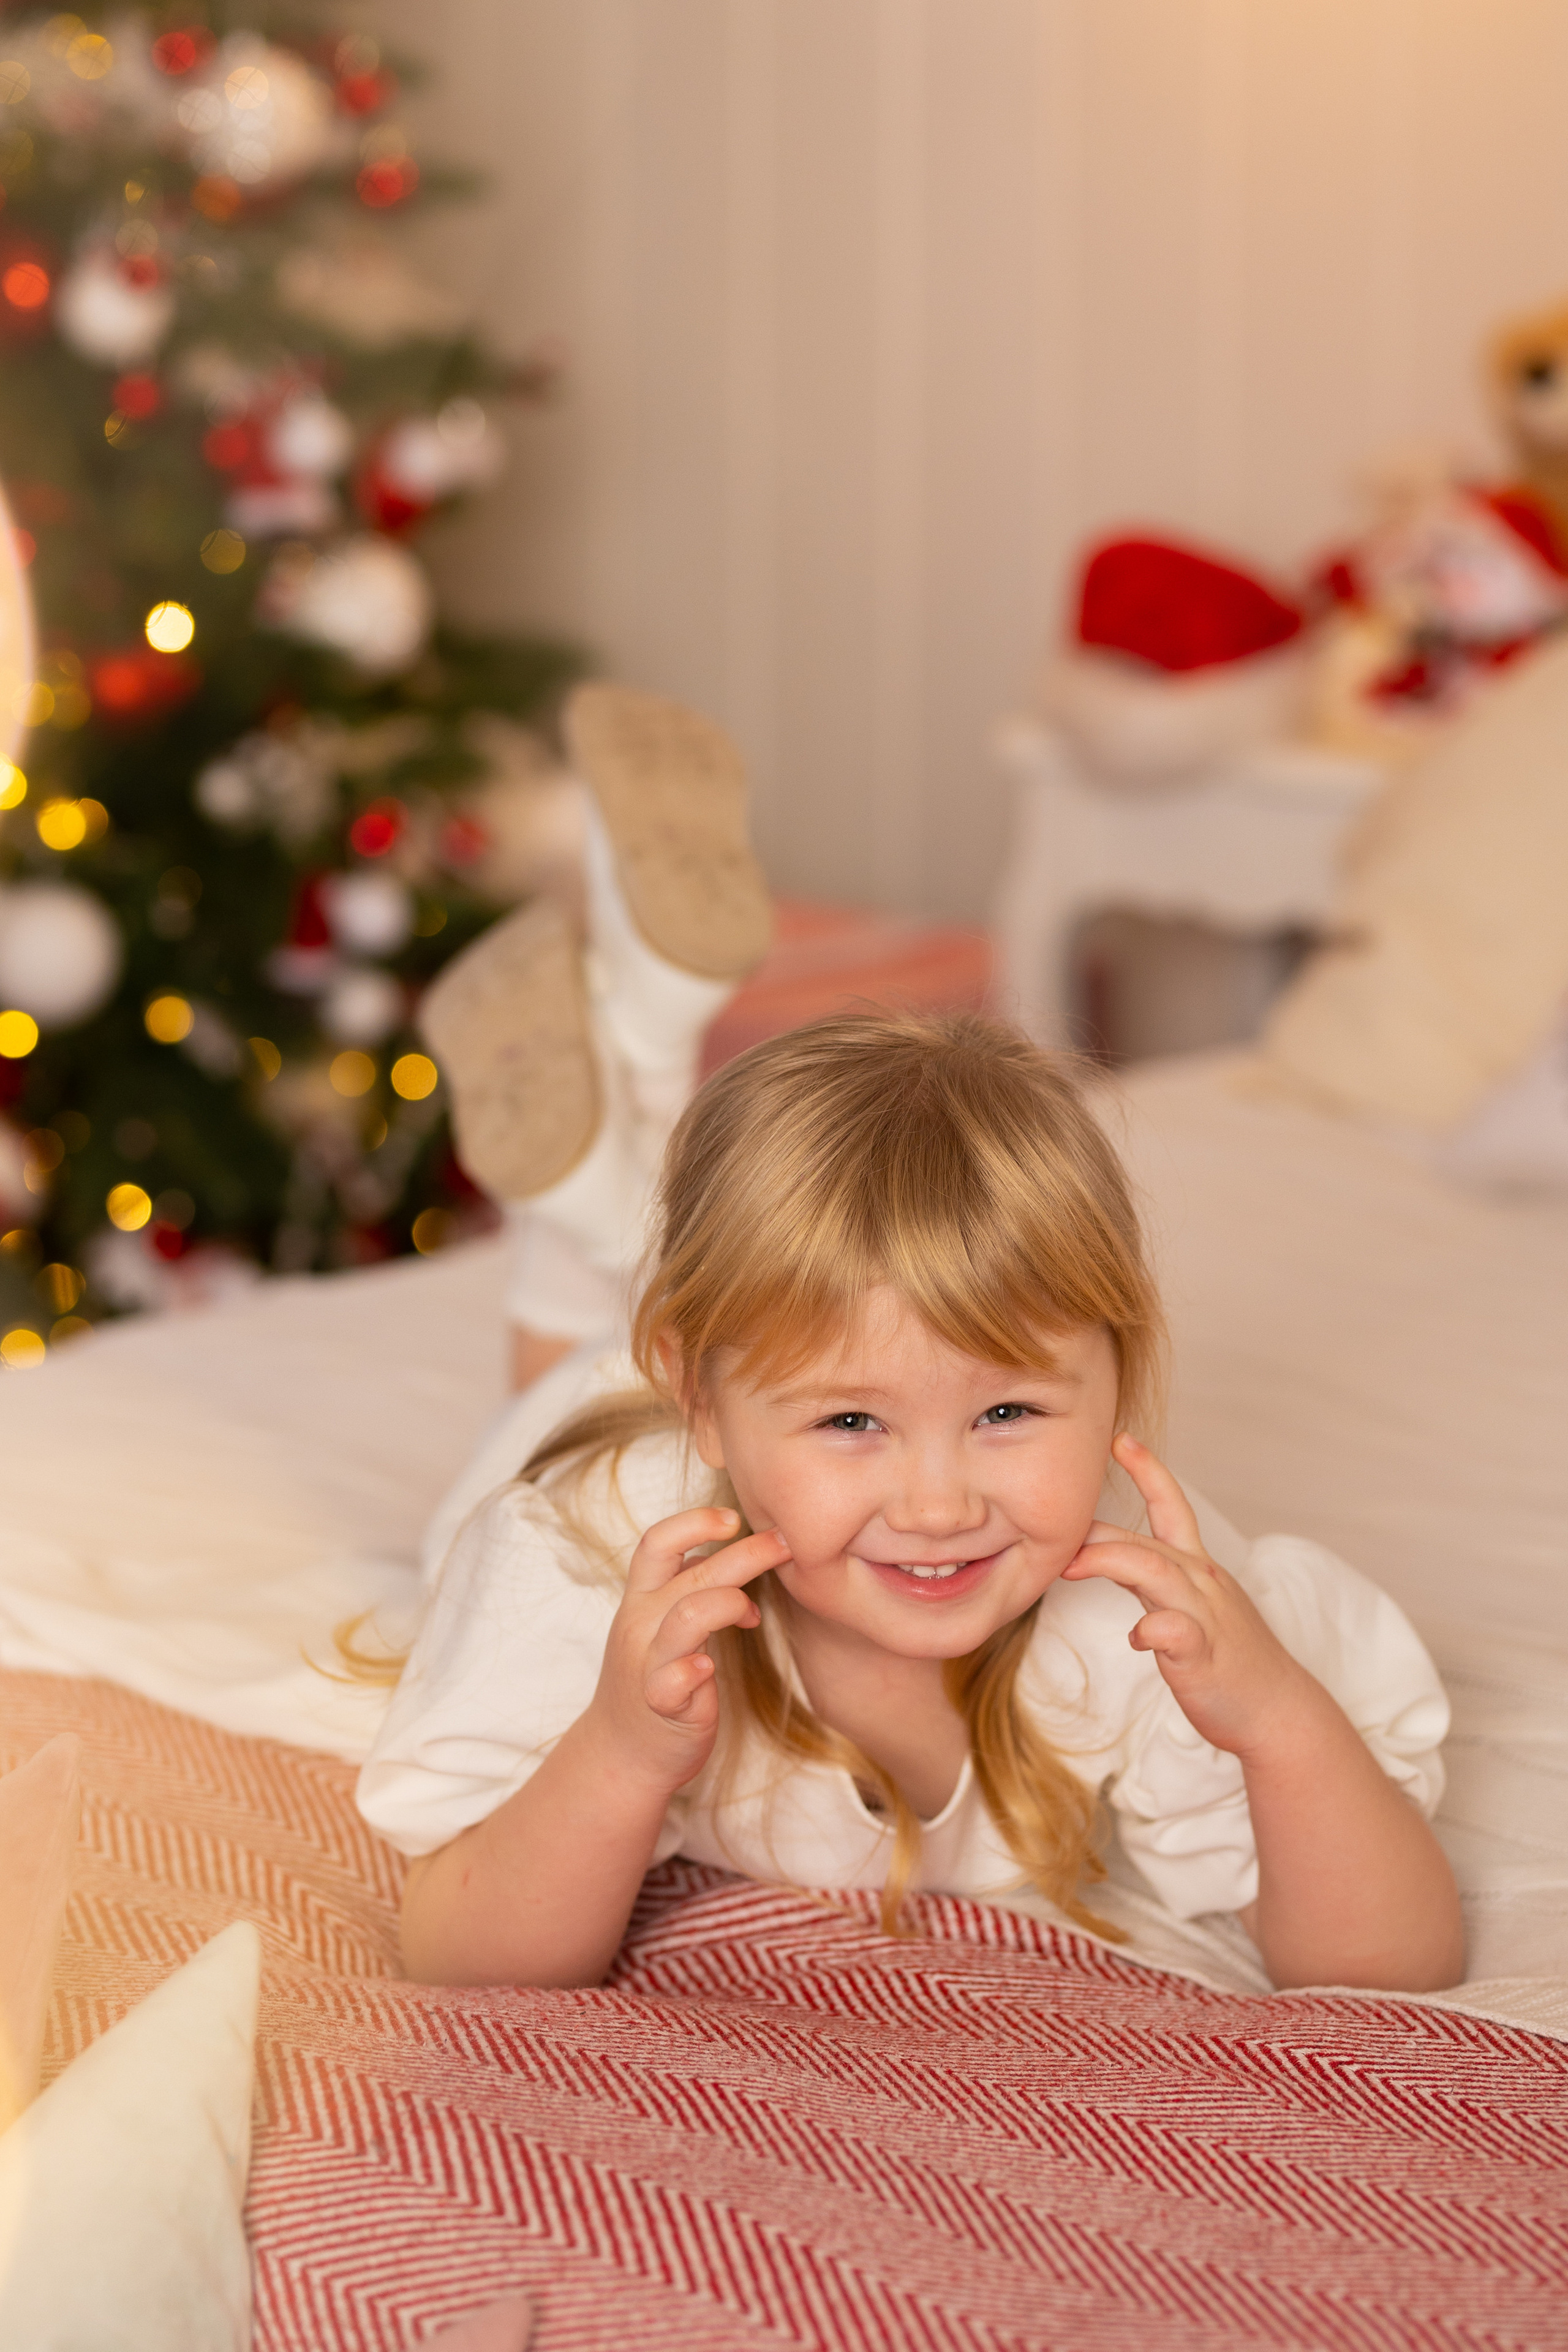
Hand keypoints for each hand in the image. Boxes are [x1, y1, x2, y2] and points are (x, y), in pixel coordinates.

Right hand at [588, 1507, 789, 1793]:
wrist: (620, 1751)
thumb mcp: (661, 1623)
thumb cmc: (653, 1677)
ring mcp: (648, 1664)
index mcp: (641, 1598)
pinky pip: (672, 1681)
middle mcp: (640, 1624)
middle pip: (692, 1573)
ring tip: (752, 1616)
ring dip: (729, 1604)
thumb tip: (738, 1555)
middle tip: (786, 1543)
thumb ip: (691, 1587)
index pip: (657, 1542)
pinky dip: (692, 1670)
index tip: (734, 1517)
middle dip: (746, 1553)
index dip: (695, 1522)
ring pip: (686, 1617)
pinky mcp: (660, 1705)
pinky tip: (708, 1668)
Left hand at [1060, 1434, 1316, 1758]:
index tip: (1120, 1438)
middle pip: (1146, 1541)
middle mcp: (1202, 1583)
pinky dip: (1153, 1629)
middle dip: (1099, 1532)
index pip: (1172, 1507)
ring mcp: (1205, 1618)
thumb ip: (1150, 1579)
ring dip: (1112, 1561)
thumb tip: (1100, 1556)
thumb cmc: (1227, 1658)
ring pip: (1158, 1574)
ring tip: (1072, 1565)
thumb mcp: (1190, 1606)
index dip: (1148, 1470)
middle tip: (1052, 1530)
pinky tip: (1135, 1636)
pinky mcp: (1205, 1657)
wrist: (1278, 1710)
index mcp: (1198, 1569)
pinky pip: (1178, 1633)